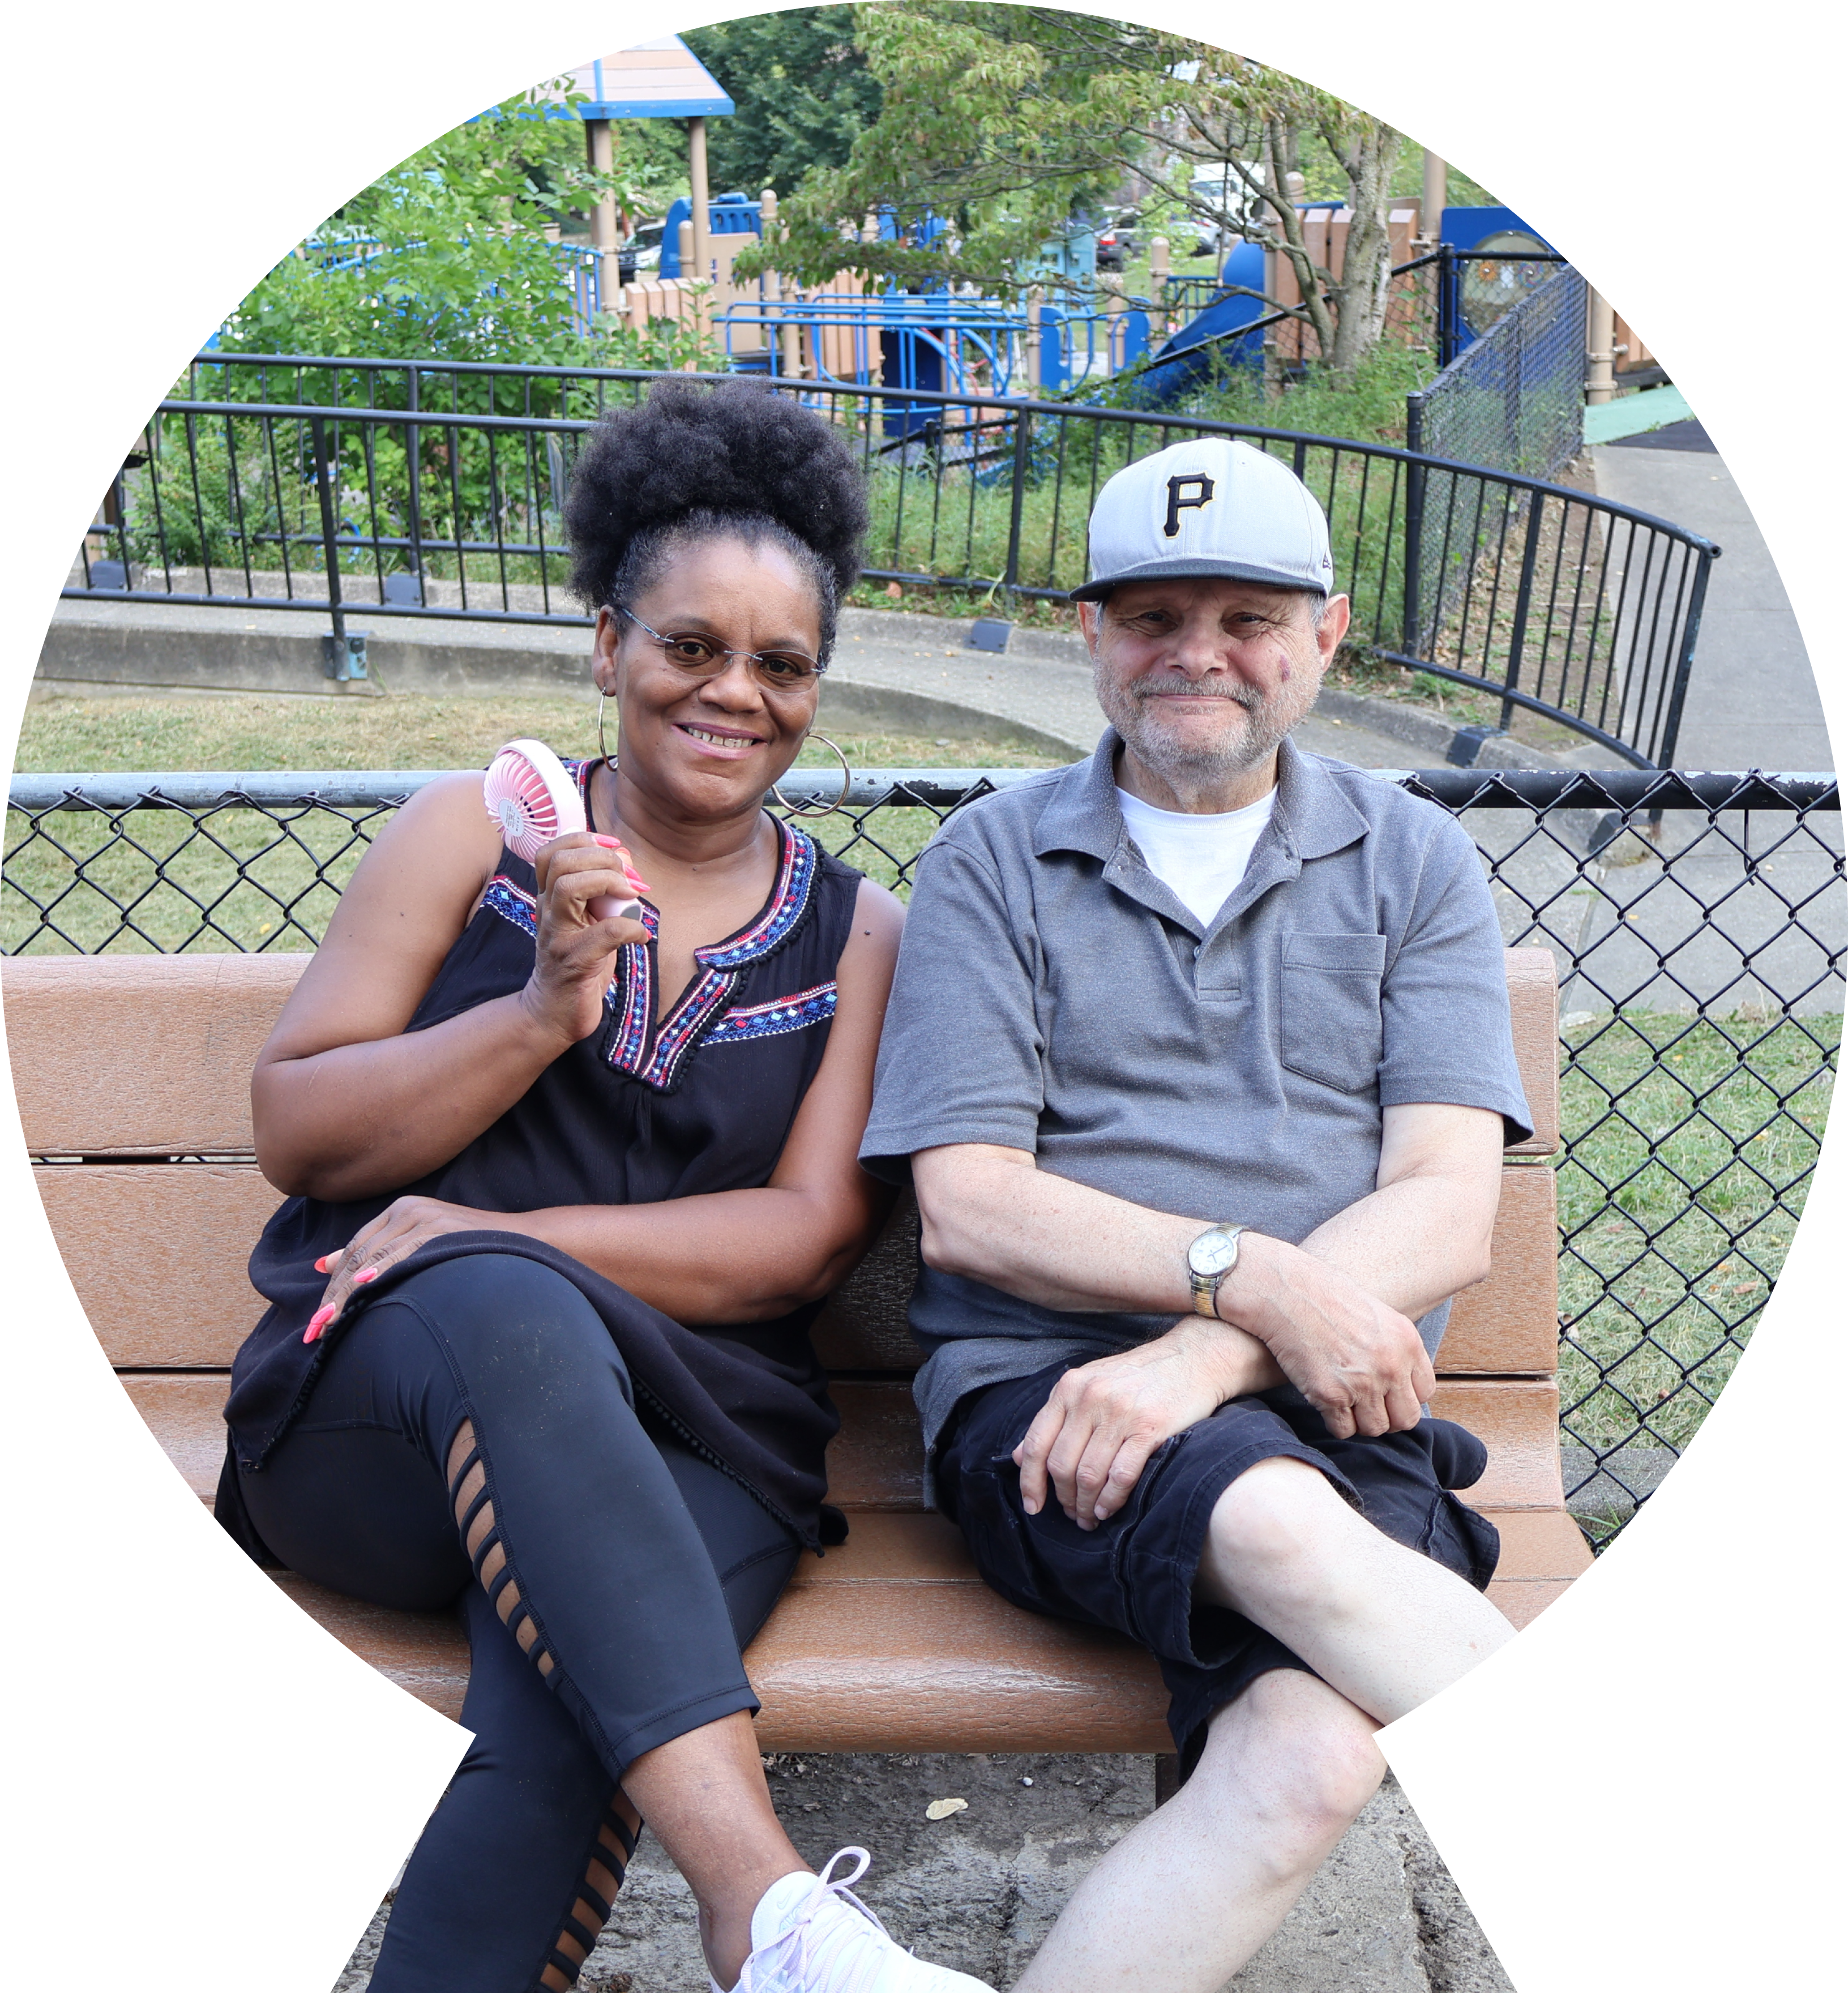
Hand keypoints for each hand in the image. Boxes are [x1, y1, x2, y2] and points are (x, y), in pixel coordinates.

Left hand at [303, 1195, 495, 1342]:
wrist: (524, 1242)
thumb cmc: (470, 1251)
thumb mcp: (419, 1244)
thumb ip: (377, 1252)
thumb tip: (323, 1264)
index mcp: (400, 1210)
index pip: (354, 1249)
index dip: (332, 1285)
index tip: (318, 1320)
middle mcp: (407, 1209)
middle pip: (358, 1256)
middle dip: (334, 1296)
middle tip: (316, 1330)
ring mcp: (424, 1216)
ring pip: (372, 1258)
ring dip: (347, 1295)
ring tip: (331, 1325)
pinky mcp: (439, 1227)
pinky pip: (400, 1255)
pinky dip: (378, 1274)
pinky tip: (361, 1293)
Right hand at [522, 833, 650, 1045]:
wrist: (553, 1012)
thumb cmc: (578, 961)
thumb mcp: (588, 919)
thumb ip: (601, 891)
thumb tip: (628, 863)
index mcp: (549, 897)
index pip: (551, 851)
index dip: (584, 839)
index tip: (615, 846)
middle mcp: (547, 911)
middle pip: (559, 862)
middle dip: (602, 858)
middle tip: (629, 877)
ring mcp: (557, 935)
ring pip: (569, 887)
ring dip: (609, 883)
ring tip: (632, 896)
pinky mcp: (574, 961)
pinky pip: (606, 932)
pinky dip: (633, 928)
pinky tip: (642, 935)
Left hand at [1013, 1317, 1276, 1529]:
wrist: (1195, 1358)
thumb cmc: (1140, 1377)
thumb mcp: (1090, 1385)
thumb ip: (1055, 1418)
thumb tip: (1016, 1456)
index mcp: (1069, 1387)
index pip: (1036, 1443)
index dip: (1029, 1481)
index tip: (1033, 1506)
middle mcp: (1089, 1397)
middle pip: (1061, 1465)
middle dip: (1062, 1499)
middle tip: (1071, 1516)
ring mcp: (1119, 1412)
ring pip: (1088, 1475)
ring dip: (1085, 1505)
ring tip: (1089, 1518)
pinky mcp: (1149, 1428)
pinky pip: (1120, 1476)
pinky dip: (1110, 1500)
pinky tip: (1108, 1509)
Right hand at [1217, 1235, 1435, 1439]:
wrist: (1288, 1292)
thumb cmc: (1327, 1298)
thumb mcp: (1378, 1315)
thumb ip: (1395, 1349)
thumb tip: (1399, 1384)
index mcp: (1407, 1343)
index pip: (1424, 1393)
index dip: (1404, 1396)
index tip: (1386, 1393)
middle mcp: (1390, 1366)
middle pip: (1405, 1419)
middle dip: (1387, 1416)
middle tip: (1367, 1406)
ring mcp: (1362, 1384)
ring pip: (1375, 1429)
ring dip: (1360, 1421)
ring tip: (1344, 1403)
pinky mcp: (1330, 1395)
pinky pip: (1343, 1429)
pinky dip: (1335, 1422)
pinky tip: (1325, 1404)